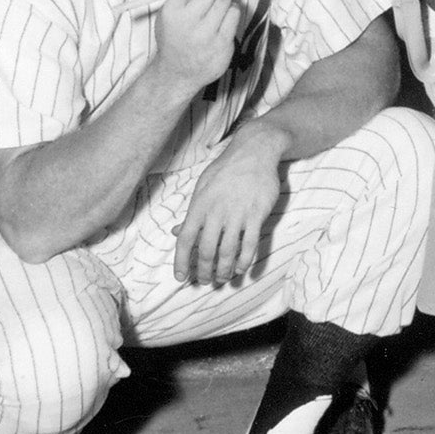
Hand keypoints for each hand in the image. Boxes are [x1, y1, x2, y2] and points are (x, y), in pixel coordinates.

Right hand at [154, 0, 239, 93]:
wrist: (177, 74)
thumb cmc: (174, 39)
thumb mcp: (167, 14)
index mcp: (171, 11)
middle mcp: (188, 22)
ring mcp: (206, 34)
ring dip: (224, 0)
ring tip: (216, 10)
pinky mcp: (222, 43)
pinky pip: (235, 14)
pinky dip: (232, 12)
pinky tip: (223, 20)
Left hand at [173, 119, 287, 283]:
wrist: (254, 152)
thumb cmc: (226, 170)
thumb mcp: (203, 186)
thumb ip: (192, 212)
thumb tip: (177, 232)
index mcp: (199, 205)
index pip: (185, 239)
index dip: (181, 261)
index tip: (181, 277)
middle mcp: (216, 212)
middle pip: (206, 250)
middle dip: (204, 271)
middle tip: (205, 281)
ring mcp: (237, 214)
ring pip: (228, 251)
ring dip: (223, 270)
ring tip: (222, 279)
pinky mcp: (257, 215)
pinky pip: (250, 245)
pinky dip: (244, 261)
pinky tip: (240, 269)